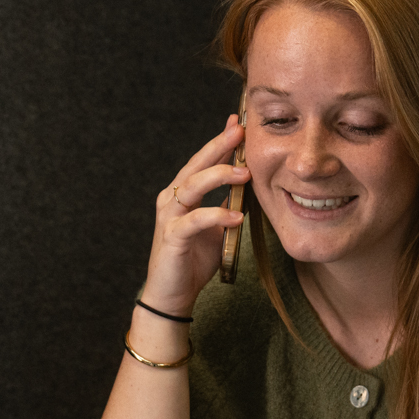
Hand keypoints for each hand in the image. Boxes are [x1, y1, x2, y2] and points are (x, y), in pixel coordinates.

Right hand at [139, 116, 251, 316]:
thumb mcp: (217, 227)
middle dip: (219, 146)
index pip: (203, 161)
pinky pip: (194, 221)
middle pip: (196, 165)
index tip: (239, 124)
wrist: (172, 294)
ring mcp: (169, 217)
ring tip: (245, 174)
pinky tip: (236, 216)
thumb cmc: (193, 260)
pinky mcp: (172, 238)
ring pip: (192, 186)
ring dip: (219, 177)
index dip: (221, 142)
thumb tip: (249, 187)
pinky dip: (216, 216)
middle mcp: (172, 199)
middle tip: (241, 132)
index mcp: (182, 194)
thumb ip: (227, 205)